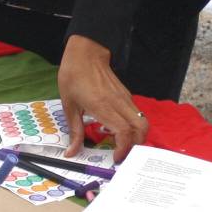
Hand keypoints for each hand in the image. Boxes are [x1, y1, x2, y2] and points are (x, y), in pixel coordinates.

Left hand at [57, 35, 147, 161]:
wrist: (85, 53)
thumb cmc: (74, 77)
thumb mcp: (69, 106)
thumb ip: (74, 131)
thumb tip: (72, 152)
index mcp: (103, 106)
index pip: (124, 131)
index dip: (123, 148)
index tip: (116, 158)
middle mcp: (119, 103)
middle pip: (141, 128)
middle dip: (136, 145)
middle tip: (123, 154)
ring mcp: (125, 98)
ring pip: (143, 121)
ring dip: (137, 137)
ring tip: (123, 146)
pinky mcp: (127, 96)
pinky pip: (137, 115)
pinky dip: (134, 127)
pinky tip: (121, 132)